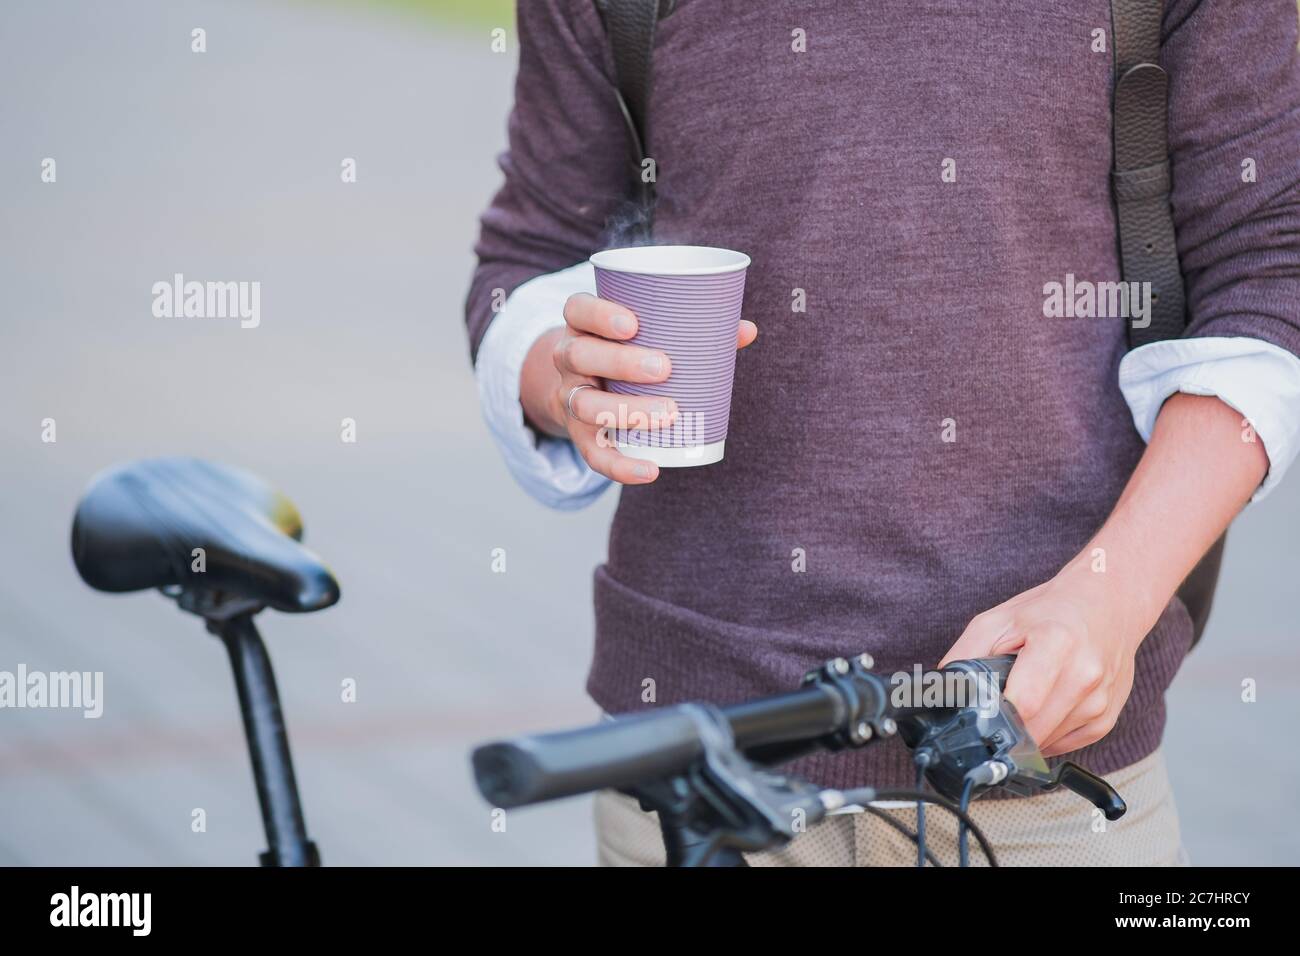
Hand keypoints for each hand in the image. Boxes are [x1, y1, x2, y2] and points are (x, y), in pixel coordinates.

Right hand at [520, 292, 756, 483]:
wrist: (585, 386)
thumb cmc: (628, 351)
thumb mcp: (645, 334)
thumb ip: (693, 330)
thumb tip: (746, 330)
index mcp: (584, 326)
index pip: (577, 311)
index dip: (599, 315)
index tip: (632, 324)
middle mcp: (570, 359)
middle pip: (579, 355)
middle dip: (620, 362)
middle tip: (664, 369)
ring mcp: (570, 397)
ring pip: (584, 404)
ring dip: (625, 410)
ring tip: (668, 413)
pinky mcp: (579, 434)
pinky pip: (593, 453)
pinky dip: (620, 466)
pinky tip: (651, 470)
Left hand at [939, 559, 1149, 756]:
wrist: (1108, 603)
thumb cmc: (1050, 611)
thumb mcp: (997, 620)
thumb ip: (965, 655)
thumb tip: (944, 693)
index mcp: (1056, 643)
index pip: (1024, 704)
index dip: (995, 720)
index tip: (978, 723)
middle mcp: (1085, 674)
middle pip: (1035, 730)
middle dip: (1005, 731)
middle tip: (992, 716)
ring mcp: (1100, 700)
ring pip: (1048, 742)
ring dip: (1027, 733)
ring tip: (1024, 701)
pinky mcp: (1107, 718)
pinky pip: (1066, 745)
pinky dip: (1047, 734)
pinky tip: (1043, 709)